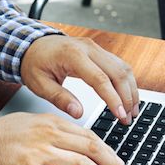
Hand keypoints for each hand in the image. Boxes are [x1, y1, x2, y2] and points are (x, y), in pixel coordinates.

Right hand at [0, 113, 128, 164]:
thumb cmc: (2, 135)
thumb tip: (78, 141)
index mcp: (53, 122)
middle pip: (91, 149)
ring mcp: (41, 152)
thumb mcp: (33, 123)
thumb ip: (56, 130)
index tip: (119, 164)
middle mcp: (50, 134)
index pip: (89, 136)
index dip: (109, 152)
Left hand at [20, 34, 139, 123]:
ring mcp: (95, 48)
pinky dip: (126, 82)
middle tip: (129, 119)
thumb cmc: (34, 63)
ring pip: (122, 68)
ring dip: (130, 90)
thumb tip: (78, 113)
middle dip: (127, 97)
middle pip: (118, 72)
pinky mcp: (98, 51)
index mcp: (73, 55)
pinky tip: (128, 96)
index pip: (100, 79)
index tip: (121, 116)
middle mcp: (88, 48)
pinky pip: (118, 65)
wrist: (32, 45)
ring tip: (132, 111)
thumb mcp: (39, 84)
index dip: (113, 99)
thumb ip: (59, 98)